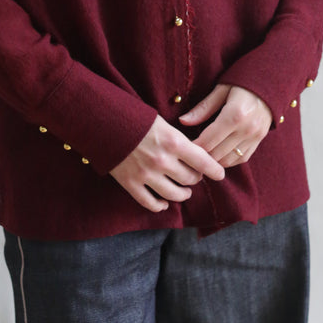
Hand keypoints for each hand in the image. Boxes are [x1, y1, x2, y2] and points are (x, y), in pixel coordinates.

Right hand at [110, 115, 224, 212]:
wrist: (103, 121)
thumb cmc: (134, 117)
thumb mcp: (161, 122)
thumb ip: (177, 139)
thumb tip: (194, 154)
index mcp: (172, 142)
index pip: (203, 161)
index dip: (215, 170)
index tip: (220, 174)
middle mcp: (162, 161)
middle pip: (190, 179)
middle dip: (196, 178)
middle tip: (195, 175)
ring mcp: (146, 174)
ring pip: (174, 194)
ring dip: (183, 194)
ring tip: (184, 191)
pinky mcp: (131, 184)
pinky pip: (151, 203)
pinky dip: (161, 205)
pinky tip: (164, 202)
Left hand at [179, 84, 271, 167]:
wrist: (271, 81)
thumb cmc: (242, 81)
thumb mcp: (221, 90)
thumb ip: (203, 108)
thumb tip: (183, 120)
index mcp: (235, 114)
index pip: (209, 140)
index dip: (194, 146)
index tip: (184, 145)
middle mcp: (246, 129)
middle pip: (217, 153)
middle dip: (202, 154)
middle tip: (191, 150)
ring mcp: (255, 137)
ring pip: (229, 160)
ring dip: (214, 159)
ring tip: (204, 152)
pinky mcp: (259, 140)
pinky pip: (241, 158)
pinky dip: (228, 160)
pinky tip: (219, 153)